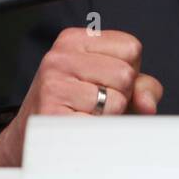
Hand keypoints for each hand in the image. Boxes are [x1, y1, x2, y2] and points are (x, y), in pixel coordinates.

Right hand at [0, 27, 163, 166]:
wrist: (31, 139)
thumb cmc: (76, 108)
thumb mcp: (110, 85)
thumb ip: (142, 87)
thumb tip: (148, 104)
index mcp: (75, 39)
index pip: (131, 47)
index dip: (128, 71)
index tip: (104, 82)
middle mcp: (60, 56)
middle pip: (126, 74)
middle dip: (120, 95)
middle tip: (93, 102)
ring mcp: (53, 83)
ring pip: (116, 100)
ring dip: (109, 115)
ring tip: (84, 114)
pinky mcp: (50, 112)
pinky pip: (100, 124)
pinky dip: (97, 132)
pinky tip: (78, 126)